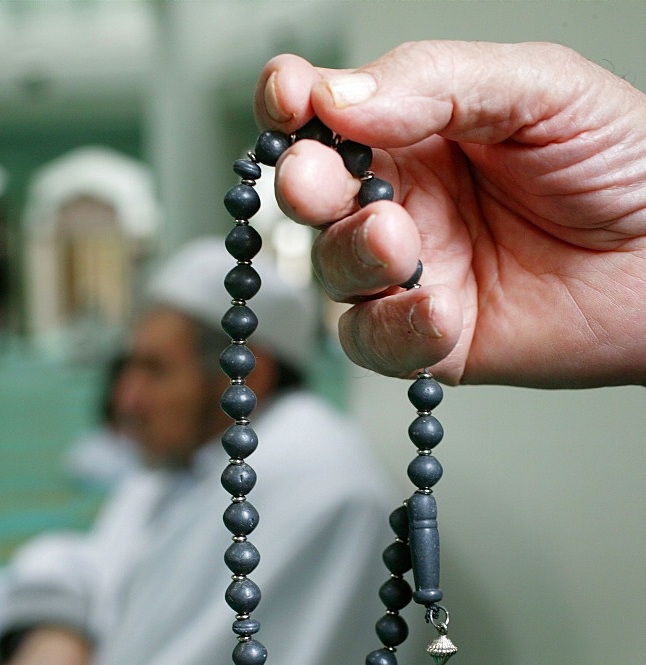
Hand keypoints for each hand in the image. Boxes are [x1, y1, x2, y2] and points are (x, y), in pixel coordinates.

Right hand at [254, 42, 645, 386]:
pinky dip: (394, 331)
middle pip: (313, 198)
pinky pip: (377, 344)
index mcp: (418, 131)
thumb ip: (437, 83)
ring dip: (353, 259)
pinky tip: (439, 312)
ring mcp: (414, 275)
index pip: (327, 112)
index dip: (290, 103)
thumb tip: (336, 95)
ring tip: (403, 244)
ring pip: (334, 274)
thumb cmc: (622, 165)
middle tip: (322, 183)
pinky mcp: (432, 341)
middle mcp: (404, 201)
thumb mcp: (539, 91)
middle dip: (306, 189)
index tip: (289, 99)